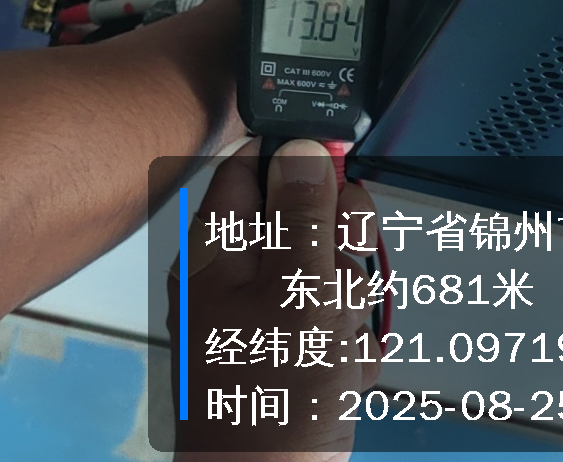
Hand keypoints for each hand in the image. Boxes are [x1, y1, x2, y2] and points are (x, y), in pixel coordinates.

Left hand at [168, 139, 381, 458]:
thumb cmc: (265, 413)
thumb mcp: (298, 296)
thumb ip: (304, 217)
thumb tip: (303, 148)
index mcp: (215, 252)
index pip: (254, 168)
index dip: (302, 164)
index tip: (339, 181)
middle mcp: (230, 280)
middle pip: (300, 219)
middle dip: (338, 247)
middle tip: (337, 284)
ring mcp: (258, 319)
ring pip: (325, 271)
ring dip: (347, 304)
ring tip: (332, 344)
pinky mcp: (285, 354)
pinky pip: (330, 321)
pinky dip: (345, 344)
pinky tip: (336, 372)